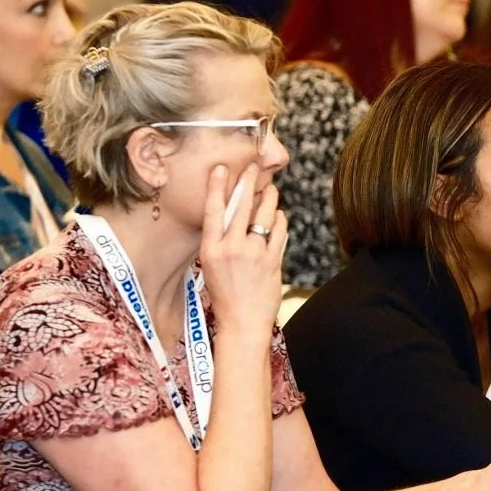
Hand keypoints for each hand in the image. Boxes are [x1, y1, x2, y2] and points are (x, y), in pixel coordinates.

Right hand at [198, 164, 286, 340]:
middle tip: (252, 167)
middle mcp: (231, 249)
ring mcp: (253, 254)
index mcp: (210, 250)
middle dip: (248, 182)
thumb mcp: (210, 267)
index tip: (220, 169)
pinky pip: (280, 231)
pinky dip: (280, 220)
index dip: (216, 187)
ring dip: (269, 198)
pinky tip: (279, 216)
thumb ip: (219, 242)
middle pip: (241, 206)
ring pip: (264, 215)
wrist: (242, 323)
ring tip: (270, 190)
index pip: (212, 211)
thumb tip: (229, 216)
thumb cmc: (224, 296)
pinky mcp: (272, 261)